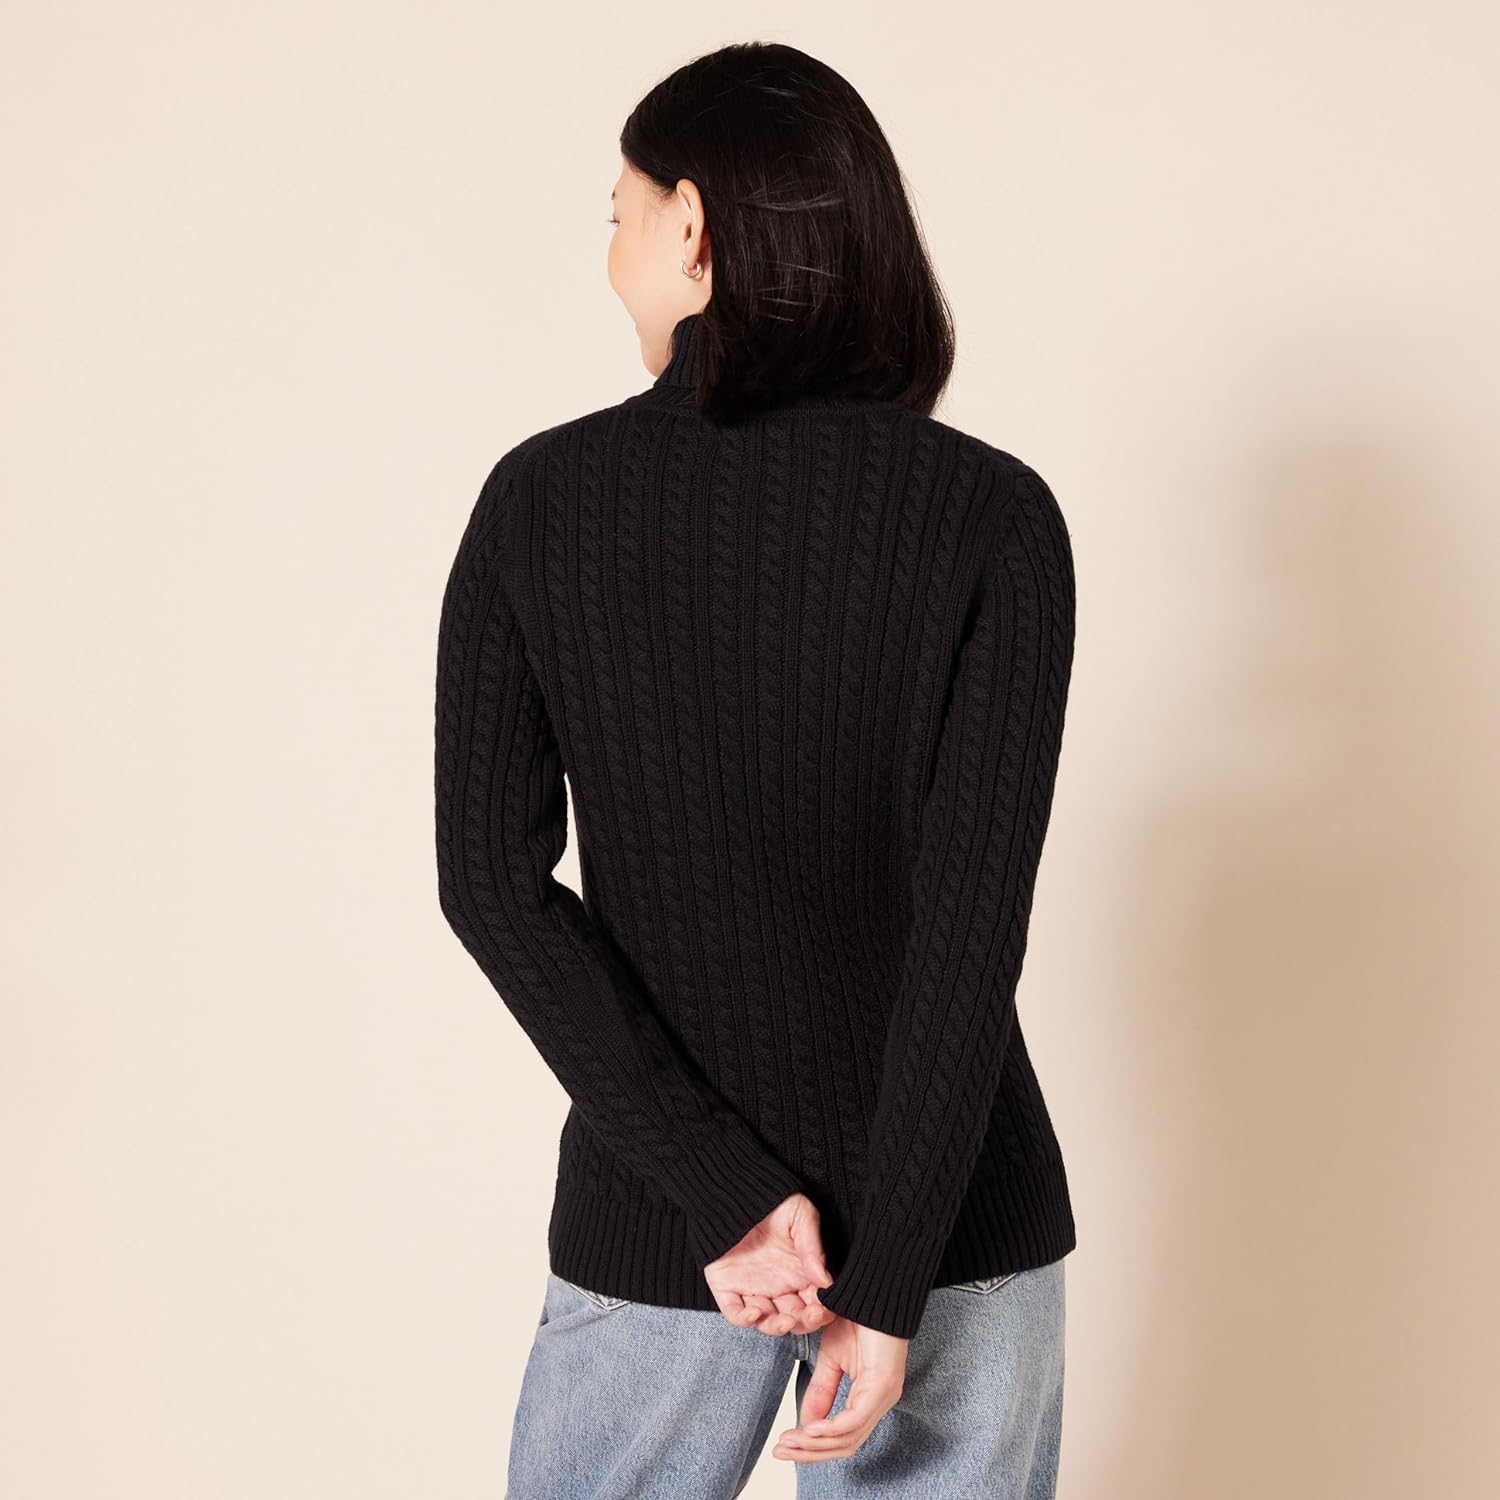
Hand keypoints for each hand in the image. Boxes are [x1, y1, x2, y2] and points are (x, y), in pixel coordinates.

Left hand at [703, 1193, 835, 1334]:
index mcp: (800, 1271)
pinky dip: (746, 1319)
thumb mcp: (800, 1214)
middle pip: (796, 1318)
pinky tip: (755, 1311)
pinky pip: (736, 1313)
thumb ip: (812, 1245)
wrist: (733, 1189)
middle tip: (810, 1314)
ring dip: (779, 1327)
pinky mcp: (728, 1288)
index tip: (825, 1306)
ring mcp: (754, 1289)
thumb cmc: (771, 1200)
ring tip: (786, 1319)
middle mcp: (779, 1284)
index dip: (823, 1309)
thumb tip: (825, 1279)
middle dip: (806, 1322)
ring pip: (769, 1322)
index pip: (817, 1301)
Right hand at [771, 1313, 908, 1462]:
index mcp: (870, 1398)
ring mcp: (883, 1397)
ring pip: (848, 1438)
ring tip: (788, 1442)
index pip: (843, 1438)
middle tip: (780, 1452)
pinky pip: (854, 1420)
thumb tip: (804, 1425)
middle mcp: (880, 1403)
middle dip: (810, 1453)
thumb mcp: (831, 1359)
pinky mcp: (882, 1386)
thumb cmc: (858, 1318)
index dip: (813, 1448)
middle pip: (845, 1446)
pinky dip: (829, 1429)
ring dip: (815, 1445)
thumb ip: (821, 1391)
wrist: (873, 1289)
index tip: (783, 1446)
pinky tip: (808, 1430)